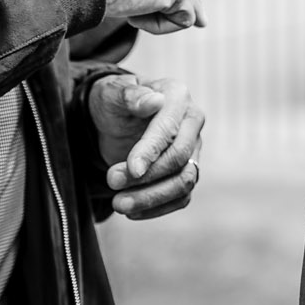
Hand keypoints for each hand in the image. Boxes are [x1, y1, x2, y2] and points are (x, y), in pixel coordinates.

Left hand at [88, 75, 203, 218]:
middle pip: (180, 158)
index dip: (150, 152)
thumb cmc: (112, 102)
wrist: (112, 119)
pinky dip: (156, 208)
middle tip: (111, 182)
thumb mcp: (111, 93)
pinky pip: (180, 197)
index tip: (130, 170)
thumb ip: (129, 95)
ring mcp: (193, 149)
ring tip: (119, 204)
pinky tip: (131, 211)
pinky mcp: (187, 172)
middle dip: (147, 177)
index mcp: (177, 96)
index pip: (169, 130)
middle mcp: (192, 122)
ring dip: (152, 198)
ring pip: (184, 182)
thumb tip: (154, 101)